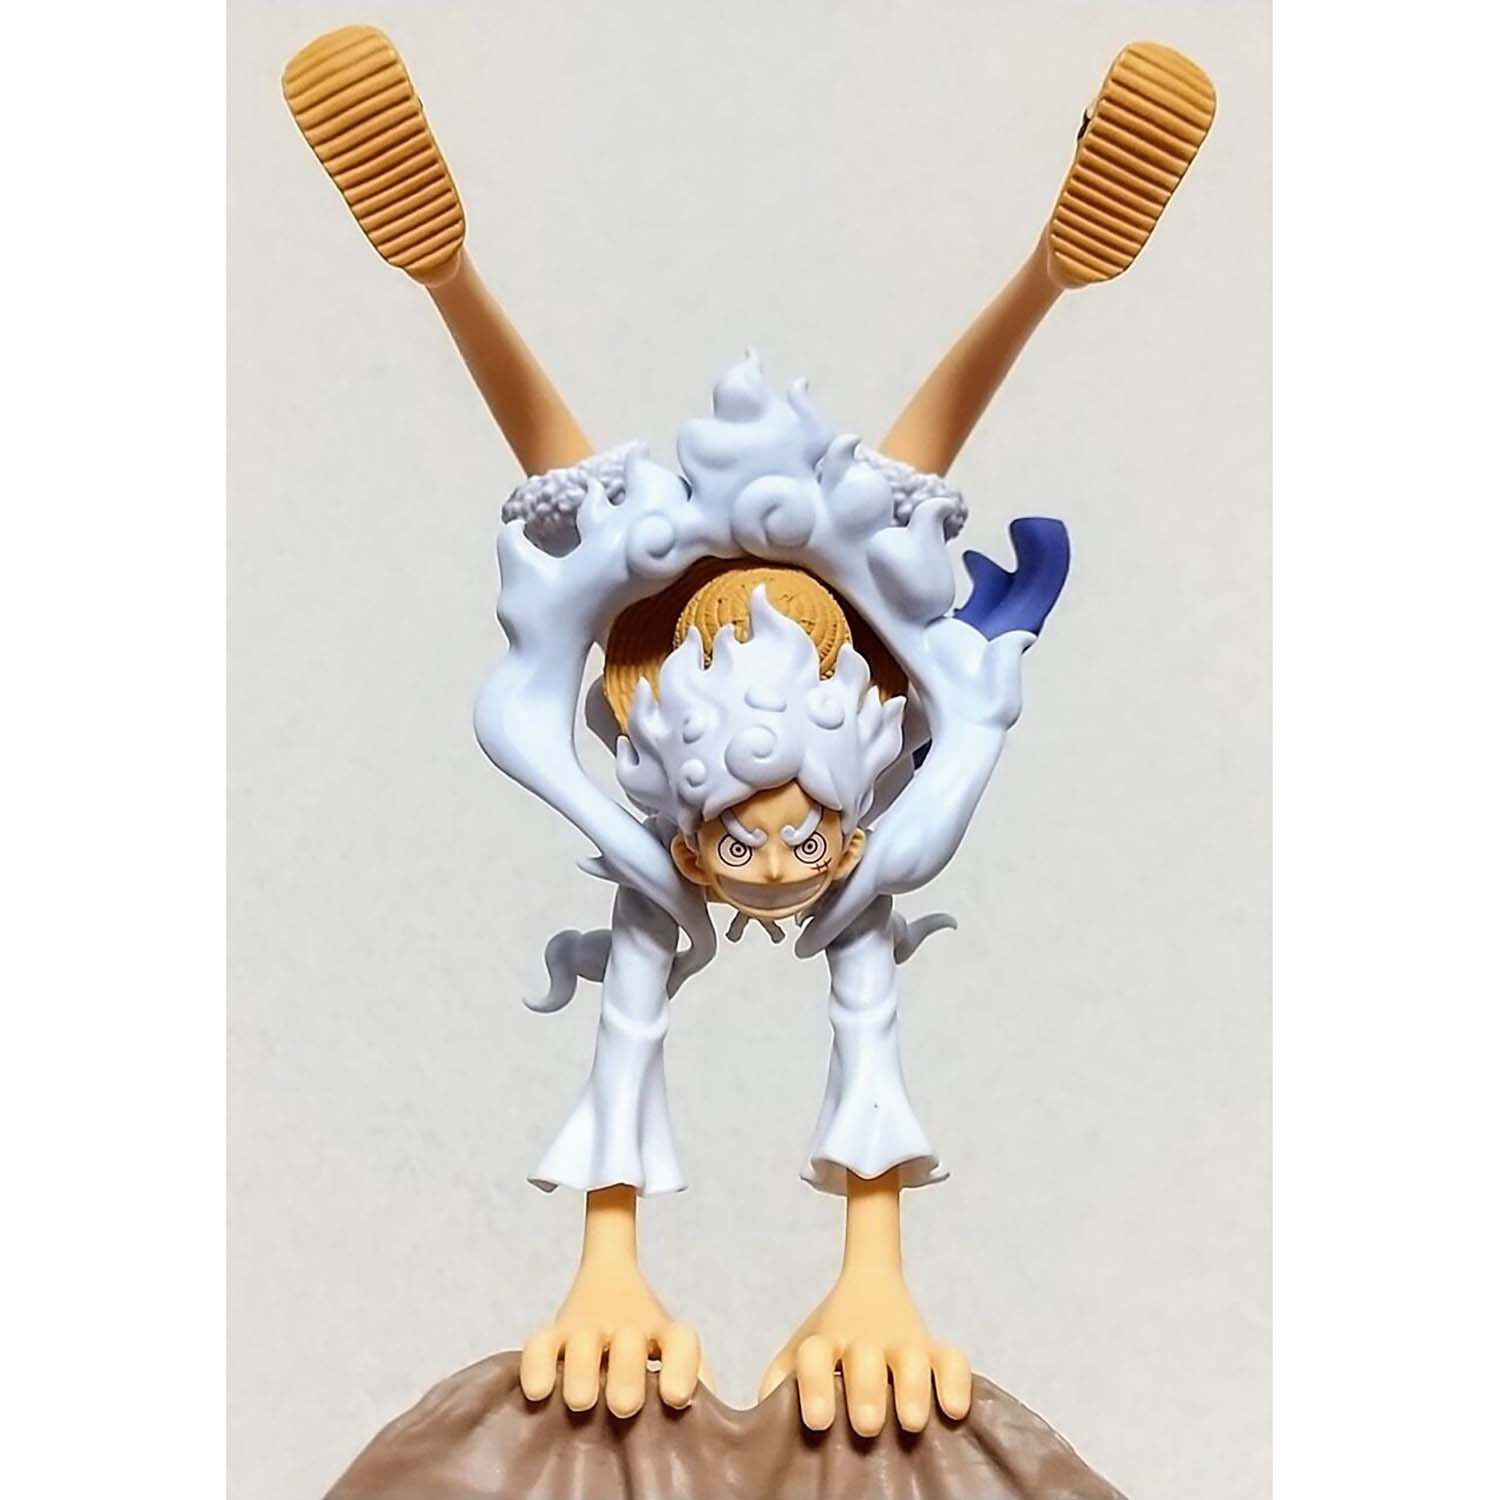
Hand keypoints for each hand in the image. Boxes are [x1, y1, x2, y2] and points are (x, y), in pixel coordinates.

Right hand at [519, 1246, 702, 1417]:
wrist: (608, 1281)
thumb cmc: (648, 1349)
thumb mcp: (673, 1356)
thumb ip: (692, 1379)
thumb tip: (714, 1423)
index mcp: (663, 1334)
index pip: (681, 1341)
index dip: (682, 1366)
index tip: (678, 1399)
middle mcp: (626, 1327)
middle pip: (630, 1341)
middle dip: (627, 1373)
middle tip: (624, 1406)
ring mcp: (587, 1329)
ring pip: (582, 1341)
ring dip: (582, 1370)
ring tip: (582, 1402)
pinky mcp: (553, 1334)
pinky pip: (539, 1342)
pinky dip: (536, 1364)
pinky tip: (538, 1391)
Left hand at [759, 1261, 970, 1436]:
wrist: (870, 1288)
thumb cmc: (827, 1343)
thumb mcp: (797, 1354)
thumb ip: (780, 1381)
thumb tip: (762, 1421)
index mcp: (826, 1341)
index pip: (815, 1355)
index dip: (814, 1386)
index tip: (817, 1421)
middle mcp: (865, 1341)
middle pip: (865, 1358)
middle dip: (866, 1391)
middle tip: (867, 1425)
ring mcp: (904, 1342)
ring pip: (913, 1358)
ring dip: (912, 1388)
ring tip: (911, 1422)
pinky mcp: (935, 1349)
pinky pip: (953, 1359)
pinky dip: (957, 1381)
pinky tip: (956, 1411)